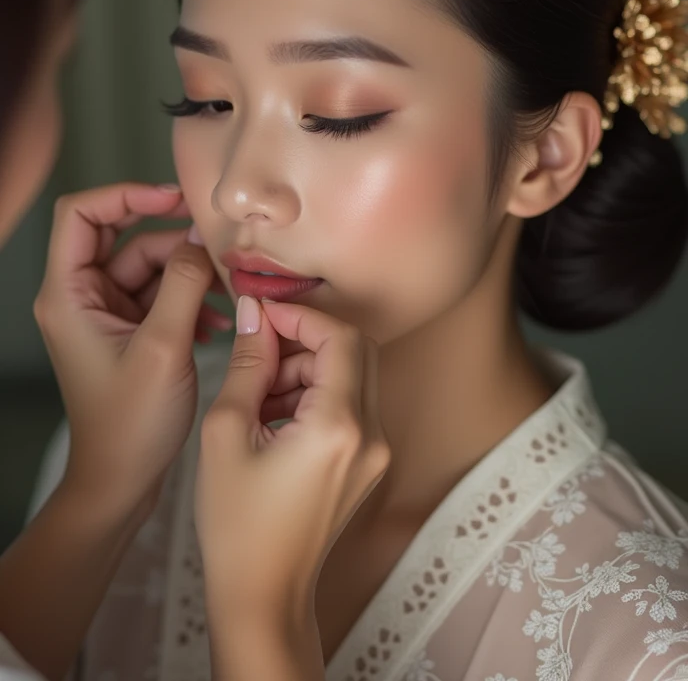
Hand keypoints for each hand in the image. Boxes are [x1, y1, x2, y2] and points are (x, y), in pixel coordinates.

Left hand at [33, 183, 231, 515]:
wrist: (122, 481)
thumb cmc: (130, 425)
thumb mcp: (164, 347)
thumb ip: (184, 284)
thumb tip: (201, 239)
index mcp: (68, 294)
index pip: (81, 214)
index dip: (125, 195)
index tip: (172, 198)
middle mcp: (81, 297)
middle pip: (121, 235)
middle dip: (170, 234)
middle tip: (213, 236)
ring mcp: (105, 313)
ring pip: (149, 264)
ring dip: (189, 271)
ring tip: (227, 289)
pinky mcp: (129, 329)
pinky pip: (160, 293)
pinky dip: (189, 298)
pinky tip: (217, 320)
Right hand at [195, 297, 389, 619]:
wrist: (262, 594)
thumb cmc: (236, 524)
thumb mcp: (226, 433)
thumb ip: (246, 364)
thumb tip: (253, 312)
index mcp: (338, 426)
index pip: (339, 337)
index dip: (300, 315)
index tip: (262, 313)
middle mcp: (371, 435)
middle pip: (355, 350)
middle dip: (306, 339)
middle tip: (259, 351)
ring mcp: (376, 452)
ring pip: (352, 375)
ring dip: (308, 368)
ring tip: (257, 395)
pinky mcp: (369, 463)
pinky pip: (350, 405)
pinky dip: (316, 395)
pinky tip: (273, 418)